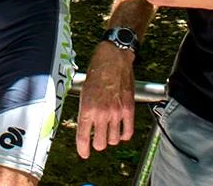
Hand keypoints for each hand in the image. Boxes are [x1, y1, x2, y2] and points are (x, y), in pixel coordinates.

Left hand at [76, 42, 134, 158]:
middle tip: (96, 139)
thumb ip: (86, 109)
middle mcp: (101, 113)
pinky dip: (124, 135)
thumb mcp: (84, 90)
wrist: (113, 58)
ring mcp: (116, 112)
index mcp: (87, 108)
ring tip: (108, 132)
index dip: (82, 149)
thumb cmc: (96, 71)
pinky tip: (120, 132)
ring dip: (110, 139)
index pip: (83, 136)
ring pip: (113, 140)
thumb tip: (85, 124)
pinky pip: (128, 132)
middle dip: (96, 144)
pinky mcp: (129, 110)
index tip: (84, 154)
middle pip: (99, 143)